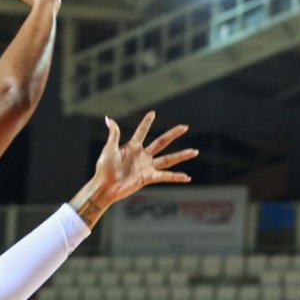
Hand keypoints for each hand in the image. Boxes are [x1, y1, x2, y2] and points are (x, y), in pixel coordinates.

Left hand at [68, 110, 195, 226]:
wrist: (105, 186)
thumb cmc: (104, 168)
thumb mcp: (109, 148)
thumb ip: (114, 134)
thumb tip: (109, 119)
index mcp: (132, 147)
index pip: (142, 131)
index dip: (147, 122)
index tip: (153, 113)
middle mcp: (142, 155)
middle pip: (161, 142)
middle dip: (173, 134)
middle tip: (185, 127)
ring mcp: (147, 166)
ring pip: (168, 159)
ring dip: (182, 155)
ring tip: (195, 151)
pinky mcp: (148, 177)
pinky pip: (165, 176)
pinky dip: (175, 177)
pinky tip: (187, 177)